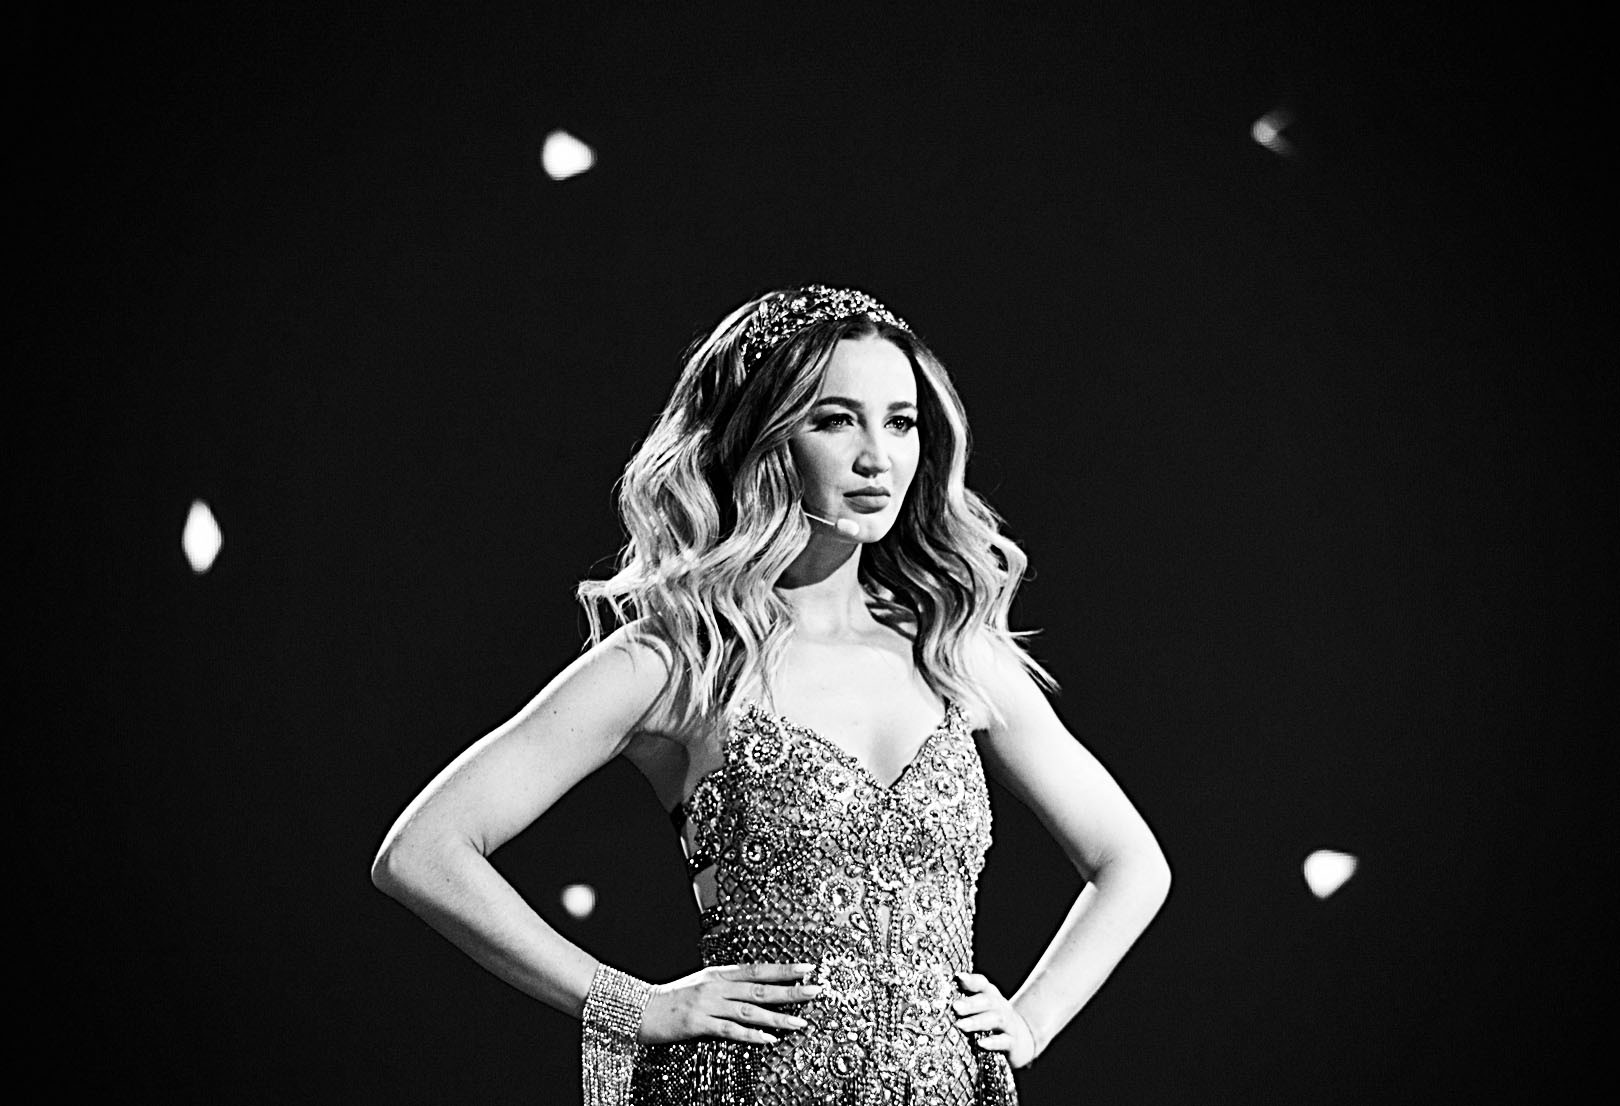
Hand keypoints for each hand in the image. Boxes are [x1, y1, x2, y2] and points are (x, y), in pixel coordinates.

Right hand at [637, 963, 822, 1046]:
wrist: (639, 1007)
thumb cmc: (672, 998)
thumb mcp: (701, 983)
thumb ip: (726, 985)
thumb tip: (754, 987)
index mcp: (718, 974)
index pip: (758, 969)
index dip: (784, 969)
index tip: (808, 968)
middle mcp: (716, 986)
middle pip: (760, 988)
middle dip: (791, 990)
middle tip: (815, 991)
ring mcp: (707, 1004)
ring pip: (749, 1009)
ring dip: (778, 1016)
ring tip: (800, 1022)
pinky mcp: (698, 1023)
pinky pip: (730, 1029)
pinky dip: (751, 1034)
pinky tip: (768, 1038)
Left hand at [952, 971, 1037, 1068]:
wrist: (1019, 1040)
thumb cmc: (988, 1021)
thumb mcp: (979, 1009)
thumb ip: (962, 1003)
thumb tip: (933, 999)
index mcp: (990, 995)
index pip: (982, 984)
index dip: (971, 980)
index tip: (959, 977)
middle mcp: (1000, 1006)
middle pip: (987, 1001)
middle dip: (971, 1003)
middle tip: (955, 1007)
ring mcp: (1008, 1024)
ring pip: (996, 1019)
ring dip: (978, 1021)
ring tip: (960, 1025)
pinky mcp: (1012, 1042)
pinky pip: (1004, 1041)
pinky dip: (993, 1042)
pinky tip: (981, 1043)